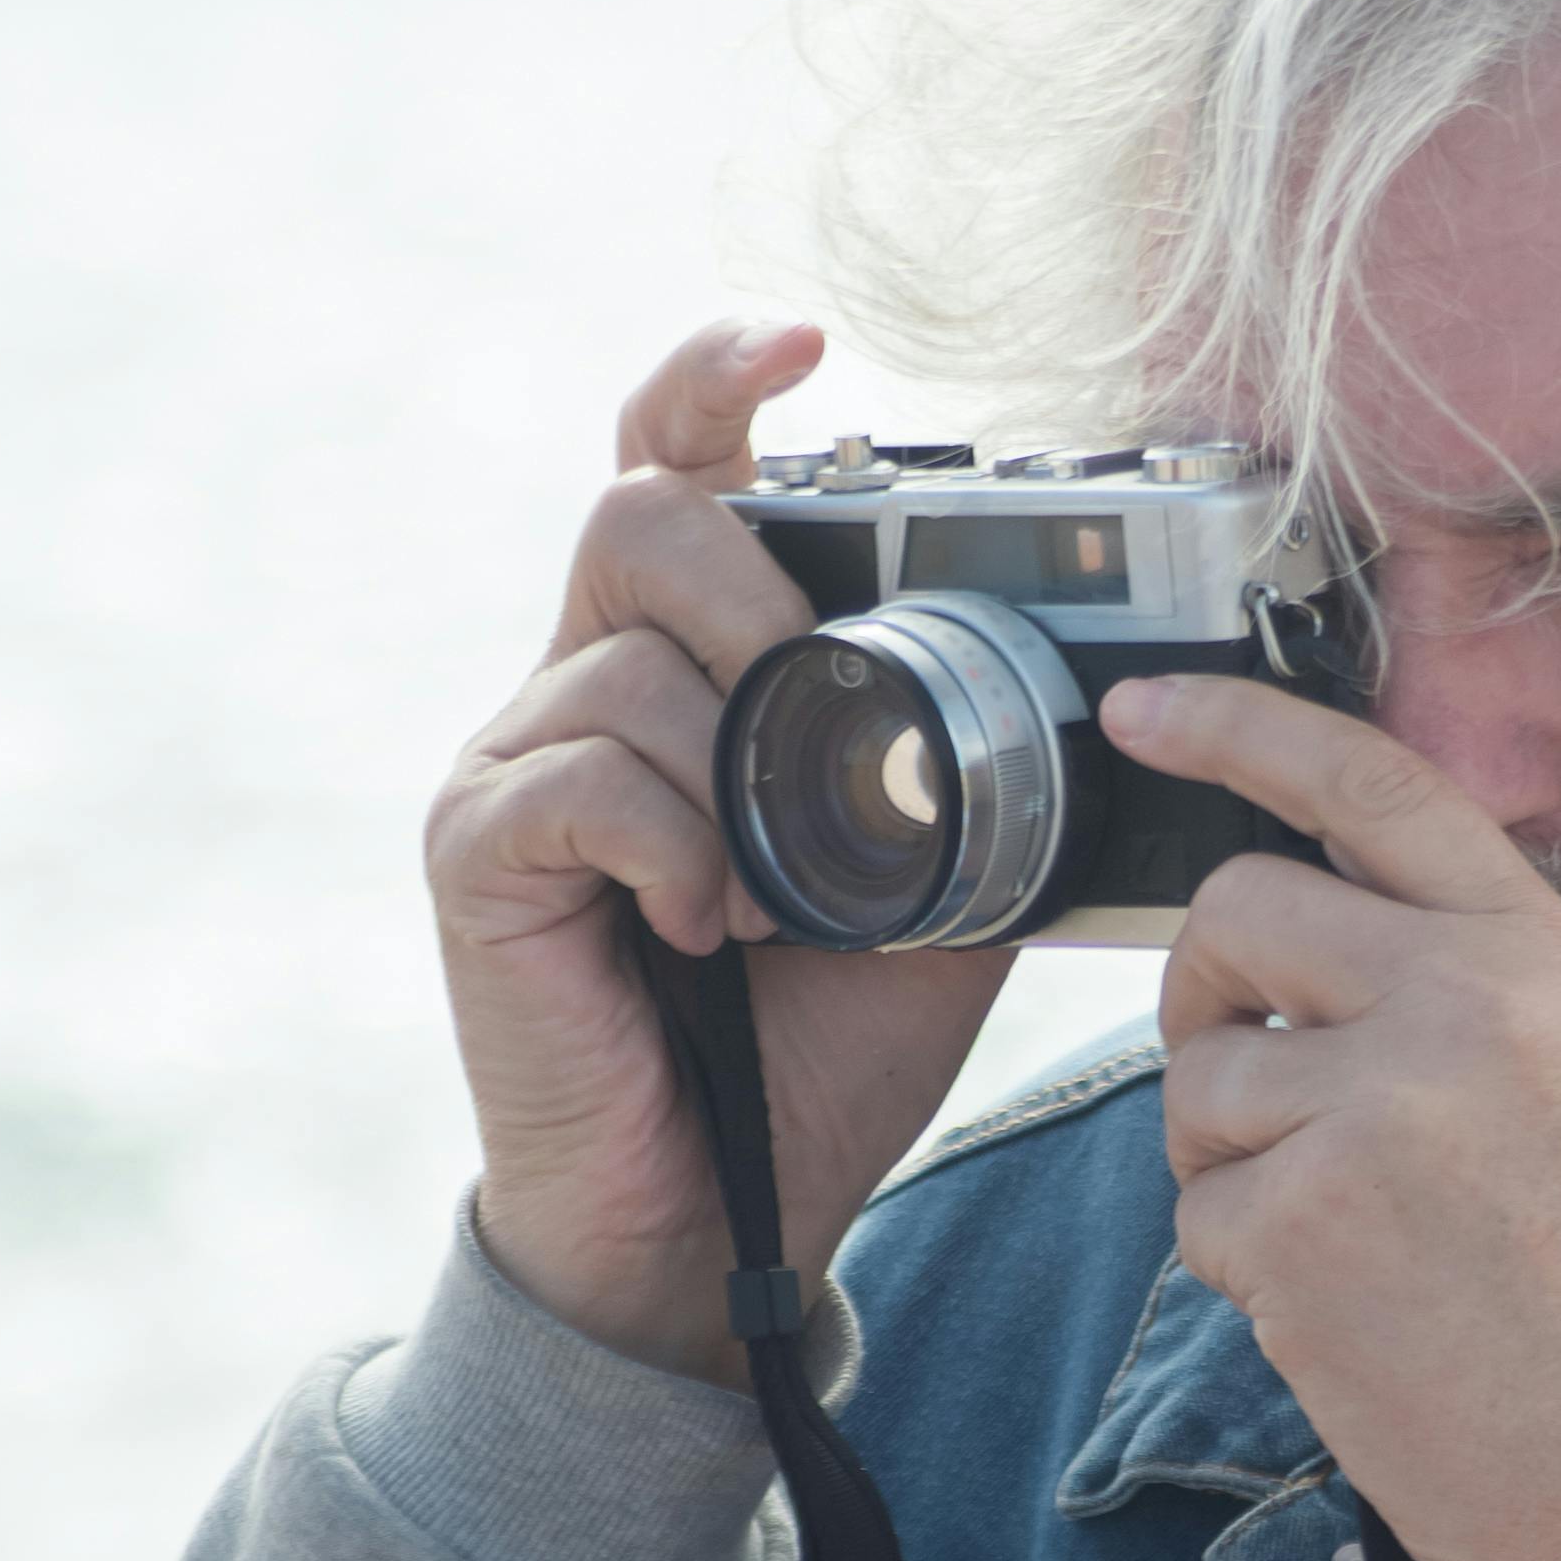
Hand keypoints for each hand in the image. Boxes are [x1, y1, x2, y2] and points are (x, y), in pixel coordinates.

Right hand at [427, 320, 1009, 1380]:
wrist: (719, 1219)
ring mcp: (517, 760)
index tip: (799, 340)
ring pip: (626, 658)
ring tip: (765, 901)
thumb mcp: (941, 887)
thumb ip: (971, 770)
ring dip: (731, 770)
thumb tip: (1084, 679)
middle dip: (753, 590)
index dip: (715, 378)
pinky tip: (704, 928)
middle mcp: (586, 683)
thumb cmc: (814, 1047)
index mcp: (691, 666)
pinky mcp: (477, 850)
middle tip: (815, 707)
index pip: (673, 463)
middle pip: (636, 514)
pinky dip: (676, 847)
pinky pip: (586, 775)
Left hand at [1126, 681, 1560, 1560]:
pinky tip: (1349, 1315)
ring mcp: (1379, 1108)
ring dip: (1232, 1162)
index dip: (1239, 726)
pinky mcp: (1302, 1222)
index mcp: (1541, 957)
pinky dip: (1244, 1270)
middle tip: (1253, 1089)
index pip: (1370, 785)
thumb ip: (1453, 987)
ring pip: (1200, 1074)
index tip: (1141, 709)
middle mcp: (1464, 1004)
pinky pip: (1196, 1208)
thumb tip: (1276, 931)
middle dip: (1204, 996)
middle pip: (1234, 912)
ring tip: (1354, 1245)